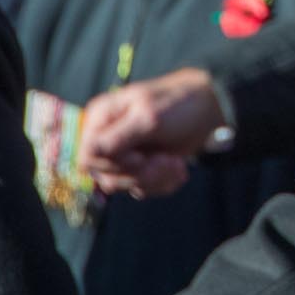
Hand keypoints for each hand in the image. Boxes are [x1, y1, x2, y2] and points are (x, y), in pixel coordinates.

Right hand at [80, 67, 225, 198]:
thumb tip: (84, 159)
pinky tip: (179, 169)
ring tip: (176, 164)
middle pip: (105, 176)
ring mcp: (122, 156)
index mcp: (100, 119)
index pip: (87, 157)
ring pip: (123, 186)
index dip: (112, 163)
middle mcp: (105, 139)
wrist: (210, 110)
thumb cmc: (178, 105)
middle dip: (140, 173)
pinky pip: (141, 189)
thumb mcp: (149, 117)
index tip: (140, 158)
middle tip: (166, 159)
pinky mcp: (139, 169)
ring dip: (154, 179)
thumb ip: (116, 138)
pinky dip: (163, 184)